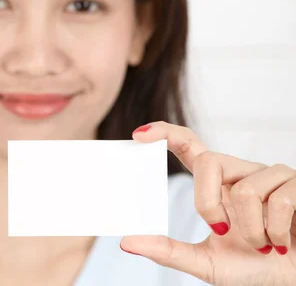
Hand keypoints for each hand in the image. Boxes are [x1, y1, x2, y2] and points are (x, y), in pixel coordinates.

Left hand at [120, 121, 295, 285]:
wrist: (294, 281)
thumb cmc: (255, 269)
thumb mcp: (207, 263)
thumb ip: (168, 251)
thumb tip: (126, 242)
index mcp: (217, 185)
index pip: (189, 146)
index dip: (165, 133)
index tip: (138, 135)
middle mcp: (241, 173)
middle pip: (208, 161)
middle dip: (208, 202)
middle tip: (223, 230)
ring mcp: (271, 175)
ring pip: (246, 190)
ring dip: (253, 231)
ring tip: (265, 244)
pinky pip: (281, 201)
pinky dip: (278, 233)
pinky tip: (284, 243)